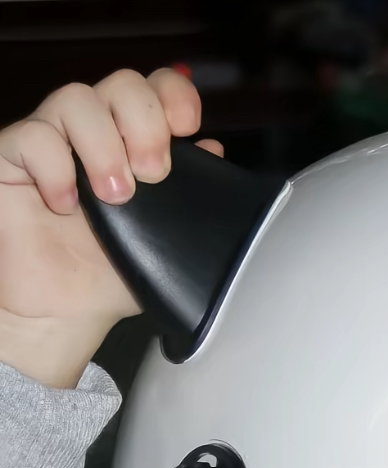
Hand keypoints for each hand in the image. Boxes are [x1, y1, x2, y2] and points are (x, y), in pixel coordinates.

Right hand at [0, 68, 222, 386]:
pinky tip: (67, 206)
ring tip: (116, 197)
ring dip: (104, 145)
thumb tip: (214, 151)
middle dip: (146, 123)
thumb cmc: (113, 272)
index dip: (174, 96)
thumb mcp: (167, 241)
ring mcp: (52, 140)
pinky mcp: (12, 157)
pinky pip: (32, 137)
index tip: (188, 127)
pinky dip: (55, 168)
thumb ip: (192, 199)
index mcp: (135, 143)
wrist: (68, 310)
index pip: (155, 90)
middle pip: (121, 84)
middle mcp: (95, 132)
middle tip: (154, 174)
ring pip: (75, 98)